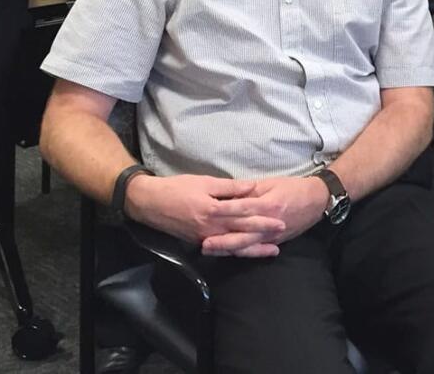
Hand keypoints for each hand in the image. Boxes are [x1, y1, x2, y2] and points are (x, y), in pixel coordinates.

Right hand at [129, 174, 286, 255]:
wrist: (149, 204)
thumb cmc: (177, 188)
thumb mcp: (204, 181)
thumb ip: (229, 187)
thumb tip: (252, 187)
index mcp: (212, 209)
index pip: (242, 212)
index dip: (262, 214)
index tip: (280, 214)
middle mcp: (210, 228)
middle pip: (242, 231)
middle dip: (264, 232)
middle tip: (283, 231)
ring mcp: (205, 238)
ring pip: (235, 245)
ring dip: (255, 248)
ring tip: (273, 250)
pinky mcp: (200, 243)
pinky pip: (224, 249)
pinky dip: (238, 251)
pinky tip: (249, 252)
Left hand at [201, 176, 327, 255]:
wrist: (317, 199)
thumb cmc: (293, 187)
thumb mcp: (271, 183)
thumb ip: (250, 190)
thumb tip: (230, 195)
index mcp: (268, 204)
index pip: (242, 209)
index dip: (224, 212)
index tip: (207, 214)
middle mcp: (270, 223)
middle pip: (242, 234)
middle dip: (222, 240)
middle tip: (203, 243)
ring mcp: (273, 235)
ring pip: (247, 245)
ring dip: (228, 249)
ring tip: (211, 251)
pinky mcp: (276, 241)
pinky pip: (256, 249)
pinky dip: (242, 253)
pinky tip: (228, 255)